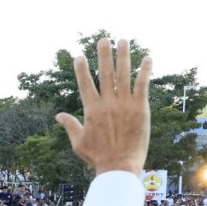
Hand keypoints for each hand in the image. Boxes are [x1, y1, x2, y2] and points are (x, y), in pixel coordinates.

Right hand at [55, 38, 151, 176]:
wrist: (119, 166)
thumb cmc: (97, 156)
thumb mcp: (78, 142)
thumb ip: (69, 125)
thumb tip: (58, 115)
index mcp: (91, 110)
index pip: (85, 84)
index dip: (81, 69)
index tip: (79, 56)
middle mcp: (107, 103)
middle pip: (105, 74)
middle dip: (104, 55)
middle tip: (104, 39)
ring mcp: (125, 104)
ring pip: (124, 75)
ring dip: (124, 56)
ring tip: (124, 41)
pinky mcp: (141, 108)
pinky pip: (143, 85)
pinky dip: (145, 71)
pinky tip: (148, 58)